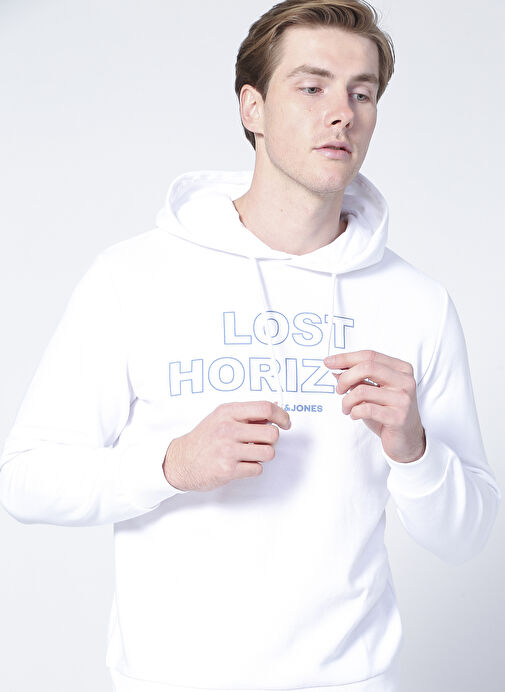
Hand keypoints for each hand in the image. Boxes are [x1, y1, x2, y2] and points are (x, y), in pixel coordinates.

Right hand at [163, 401, 290, 490]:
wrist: (180, 461)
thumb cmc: (204, 439)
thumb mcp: (222, 417)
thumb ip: (247, 414)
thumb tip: (275, 409)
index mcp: (228, 412)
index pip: (265, 408)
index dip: (282, 416)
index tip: (286, 423)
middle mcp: (228, 428)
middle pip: (272, 434)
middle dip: (271, 440)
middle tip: (261, 442)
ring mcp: (227, 450)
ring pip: (268, 453)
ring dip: (263, 455)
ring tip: (249, 454)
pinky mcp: (227, 469)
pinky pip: (257, 469)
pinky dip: (252, 468)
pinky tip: (240, 464)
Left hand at [324, 350, 425, 462]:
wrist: (407, 439)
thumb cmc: (388, 412)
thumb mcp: (373, 391)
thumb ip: (358, 378)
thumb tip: (336, 368)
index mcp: (401, 369)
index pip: (370, 356)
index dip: (346, 358)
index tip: (328, 362)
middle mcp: (405, 381)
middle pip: (367, 367)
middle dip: (345, 377)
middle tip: (338, 389)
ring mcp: (403, 399)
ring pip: (362, 390)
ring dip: (347, 400)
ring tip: (346, 408)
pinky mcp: (398, 417)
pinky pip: (366, 409)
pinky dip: (354, 412)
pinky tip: (355, 415)